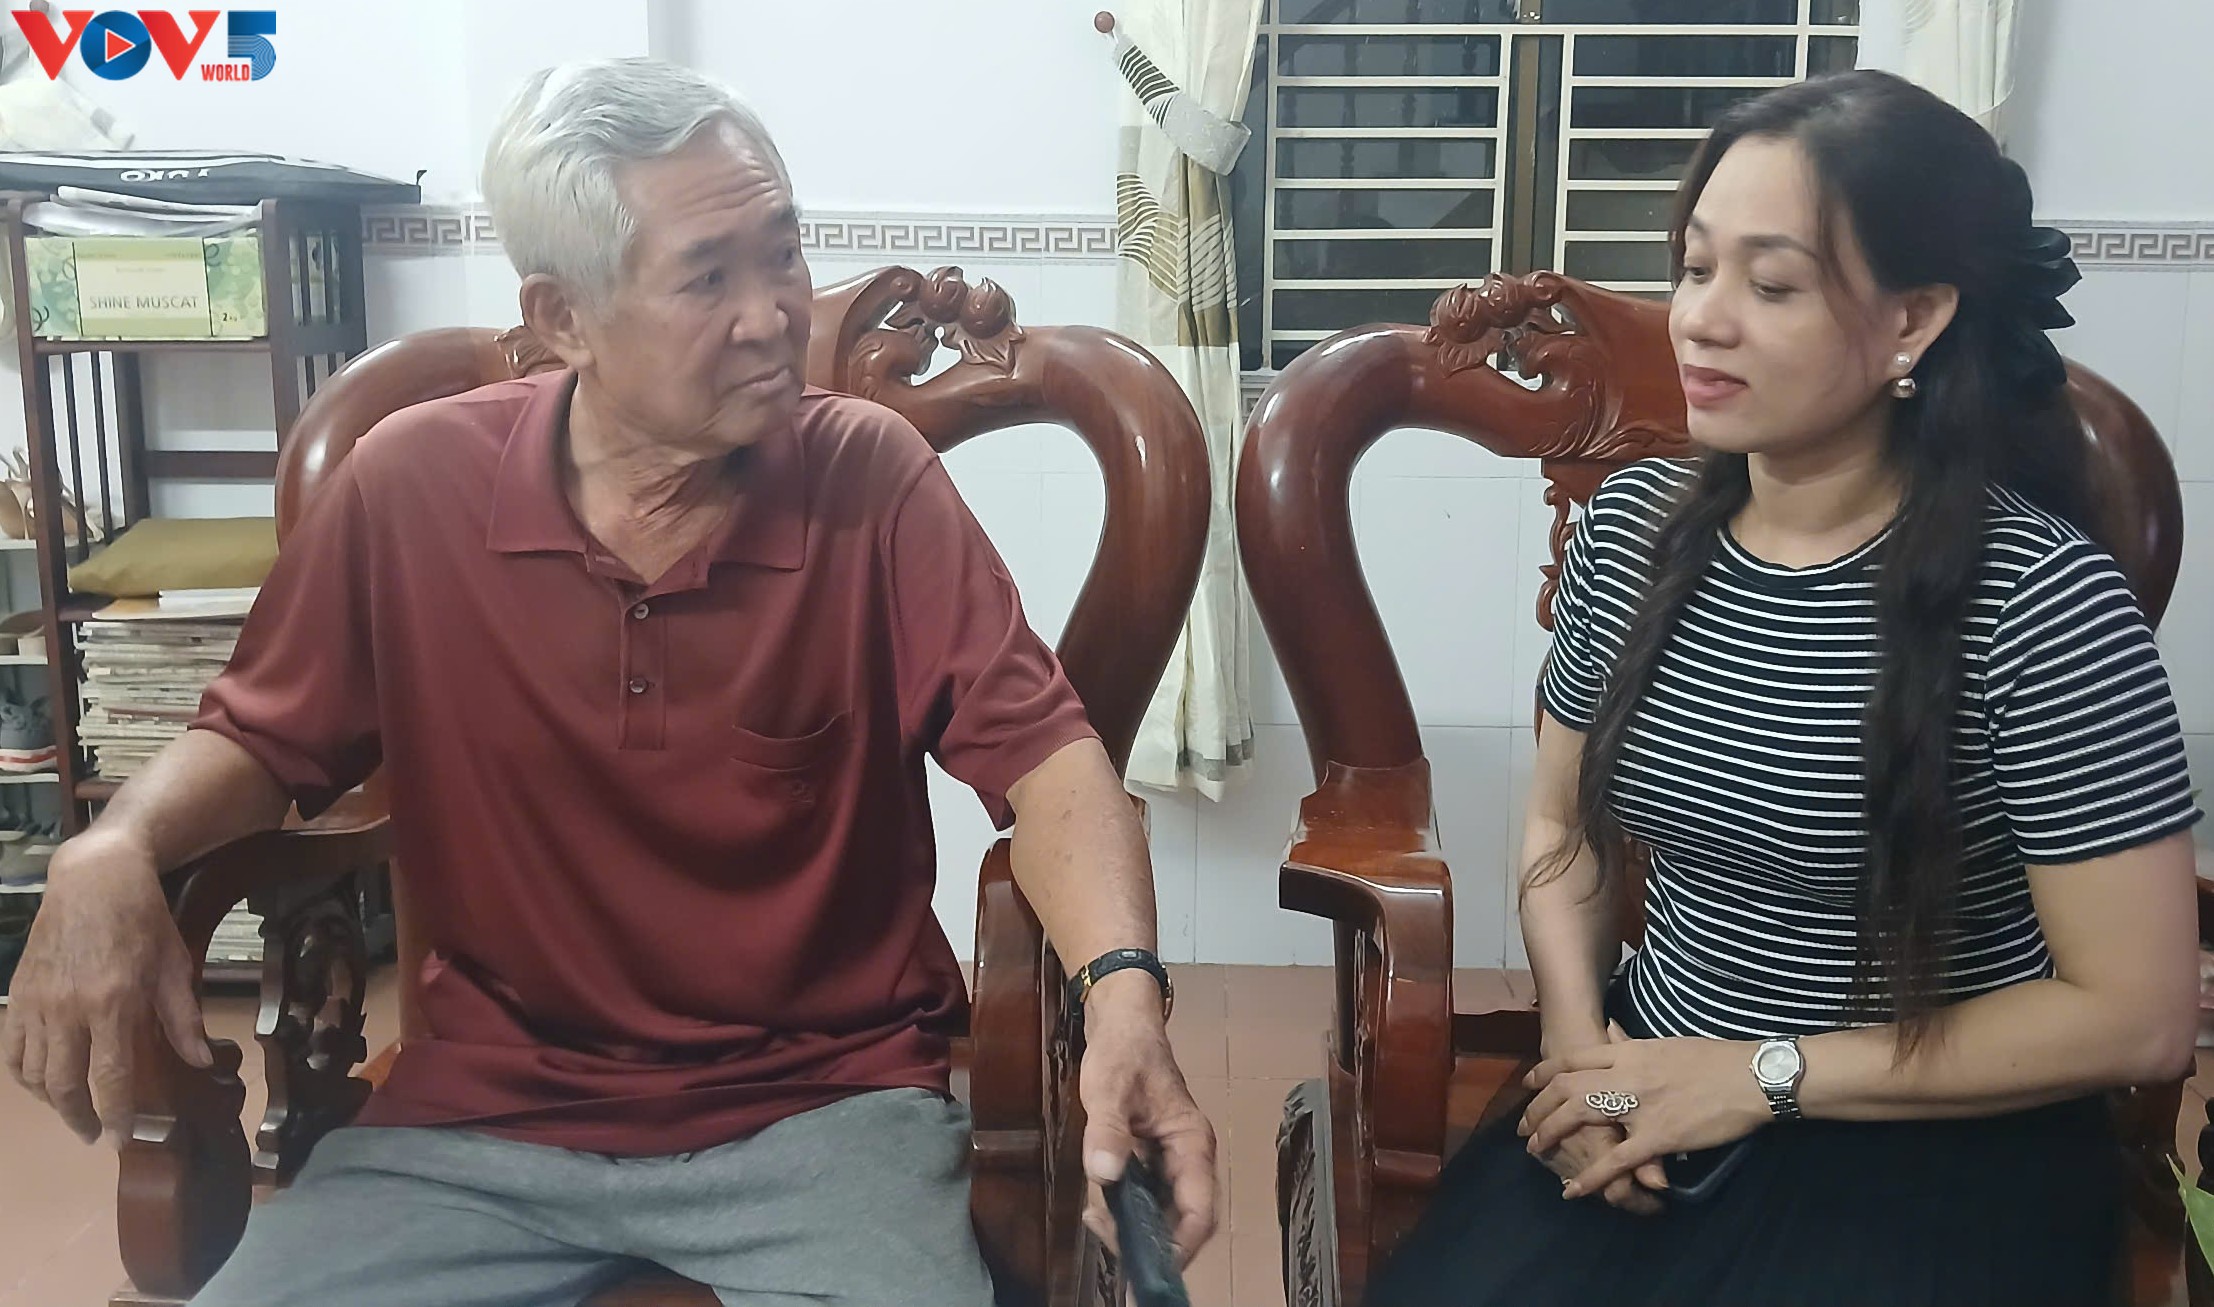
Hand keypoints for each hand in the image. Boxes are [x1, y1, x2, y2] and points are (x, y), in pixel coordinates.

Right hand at [0, 832, 209, 1145]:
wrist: (94, 878)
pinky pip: (11, 1051)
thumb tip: (201, 1061)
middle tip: (96, 1134)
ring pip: (34, 1073)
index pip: (110, 1077)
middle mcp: (68, 1008)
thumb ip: (184, 1019)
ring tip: (74, 1111)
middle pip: (65, 1085)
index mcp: (113, 1002)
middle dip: (80, 1119)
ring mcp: (37, 1003)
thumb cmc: (143, 919)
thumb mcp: (175, 965)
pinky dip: (24, 1076)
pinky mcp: (18, 995)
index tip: (121, 1139)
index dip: (116, 1115)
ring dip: (52, 1102)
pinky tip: (42, 1084)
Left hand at [1076, 970, 1218, 1265]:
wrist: (1123, 1026)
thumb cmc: (1123, 1052)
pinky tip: (1100, 1211)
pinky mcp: (1153, 1160)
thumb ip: (1107, 1131)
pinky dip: (1128, 1212)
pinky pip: (1148, 1198)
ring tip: (1099, 1227)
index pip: (1199, 1210)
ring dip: (1138, 1230)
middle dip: (1153, 1245)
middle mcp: (1189, 1158)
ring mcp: (1172, 1161)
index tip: (1149, 1267)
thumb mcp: (1109, 1088)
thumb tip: (1105, 1175)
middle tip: (1114, 1256)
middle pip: (1183, 1220)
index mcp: (1191, 1143)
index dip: (1180, 1245)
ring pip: (1165, 1213)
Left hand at [1519, 1030, 1768, 1199]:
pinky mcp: (1658, 1137)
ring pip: (1580, 1117)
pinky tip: (1573, 1191)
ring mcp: (1639, 1106)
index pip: (1572, 1059)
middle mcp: (1625, 1075)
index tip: (1528, 1084)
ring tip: (1537, 1151)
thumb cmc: (1713, 1059)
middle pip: (1566, 1088)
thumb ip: (1632, 1045)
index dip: (1544, 1073)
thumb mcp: (1664, 1043)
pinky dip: (1591, 1178)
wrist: (1751, 1076)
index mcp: (1628, 1052)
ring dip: (1552, 1134)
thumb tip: (1609, 1031)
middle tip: (1524, 1127)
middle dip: (1538, 1108)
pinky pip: (1616, 1161)